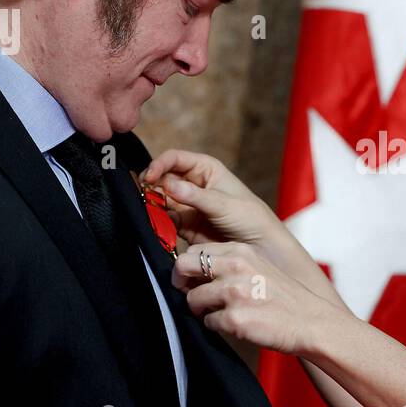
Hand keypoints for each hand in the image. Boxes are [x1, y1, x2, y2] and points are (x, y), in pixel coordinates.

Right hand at [142, 150, 295, 268]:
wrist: (260, 248)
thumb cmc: (250, 218)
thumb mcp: (224, 204)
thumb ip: (195, 196)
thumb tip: (168, 185)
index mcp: (206, 169)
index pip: (175, 159)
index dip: (159, 165)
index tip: (149, 177)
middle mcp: (194, 185)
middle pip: (163, 179)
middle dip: (152, 186)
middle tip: (145, 196)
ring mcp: (188, 205)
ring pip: (161, 200)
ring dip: (152, 205)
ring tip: (148, 211)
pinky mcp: (184, 226)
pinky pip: (165, 221)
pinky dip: (157, 223)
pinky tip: (155, 225)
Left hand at [174, 241, 341, 357]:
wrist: (311, 323)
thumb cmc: (284, 298)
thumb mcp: (258, 267)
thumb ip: (229, 264)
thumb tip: (193, 271)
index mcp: (241, 251)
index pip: (196, 250)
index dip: (190, 267)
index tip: (195, 279)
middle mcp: (236, 267)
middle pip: (183, 265)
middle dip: (181, 282)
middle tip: (192, 295)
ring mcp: (234, 293)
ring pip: (192, 299)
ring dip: (201, 310)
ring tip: (222, 313)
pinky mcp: (235, 318)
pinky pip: (207, 323)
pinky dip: (217, 326)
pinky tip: (237, 325)